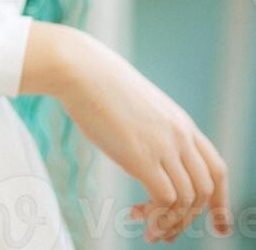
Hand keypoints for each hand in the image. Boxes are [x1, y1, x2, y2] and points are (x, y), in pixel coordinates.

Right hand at [56, 30, 231, 242]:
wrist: (80, 69)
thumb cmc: (98, 84)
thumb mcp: (136, 106)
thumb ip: (149, 129)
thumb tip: (140, 151)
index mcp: (180, 121)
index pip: (216, 167)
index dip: (220, 200)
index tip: (217, 224)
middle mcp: (180, 134)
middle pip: (206, 189)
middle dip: (190, 218)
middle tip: (165, 232)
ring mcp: (164, 145)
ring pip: (188, 200)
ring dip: (169, 223)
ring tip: (146, 229)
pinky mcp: (142, 156)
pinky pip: (165, 200)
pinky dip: (155, 217)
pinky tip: (136, 216)